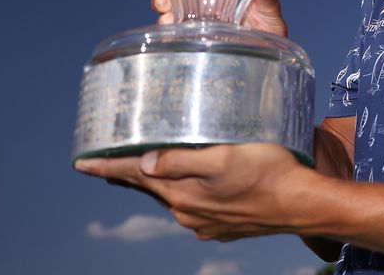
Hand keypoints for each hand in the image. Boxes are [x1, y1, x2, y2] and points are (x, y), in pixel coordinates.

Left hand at [75, 144, 310, 240]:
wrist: (302, 205)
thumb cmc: (268, 173)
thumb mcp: (224, 157)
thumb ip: (181, 159)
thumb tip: (144, 163)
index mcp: (182, 193)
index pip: (134, 176)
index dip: (107, 167)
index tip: (81, 163)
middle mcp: (187, 212)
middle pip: (151, 187)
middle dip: (130, 173)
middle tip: (109, 160)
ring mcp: (205, 223)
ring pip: (174, 196)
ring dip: (161, 181)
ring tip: (152, 166)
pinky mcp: (223, 226)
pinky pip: (196, 207)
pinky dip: (187, 192)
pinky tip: (198, 184)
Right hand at [125, 0, 288, 36]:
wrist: (268, 60)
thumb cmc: (270, 31)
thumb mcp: (270, 10)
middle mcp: (201, 2)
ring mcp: (194, 22)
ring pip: (168, 9)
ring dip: (162, 8)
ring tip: (168, 14)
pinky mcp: (192, 40)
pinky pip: (172, 33)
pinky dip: (167, 30)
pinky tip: (171, 28)